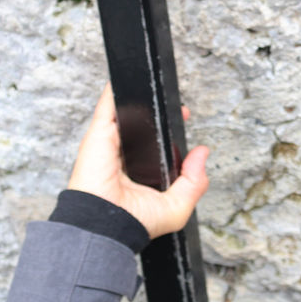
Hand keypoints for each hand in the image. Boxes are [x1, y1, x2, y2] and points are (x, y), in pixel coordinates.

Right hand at [67, 83, 209, 238]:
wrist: (108, 226)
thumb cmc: (136, 223)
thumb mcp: (177, 207)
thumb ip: (194, 182)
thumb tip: (202, 152)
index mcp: (138, 174)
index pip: (154, 144)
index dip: (169, 129)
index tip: (184, 117)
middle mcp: (123, 158)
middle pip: (140, 125)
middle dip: (157, 111)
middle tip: (178, 104)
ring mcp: (109, 145)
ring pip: (124, 112)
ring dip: (138, 96)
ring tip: (156, 81)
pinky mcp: (99, 135)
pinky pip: (108, 106)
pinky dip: (116, 91)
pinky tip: (132, 75)